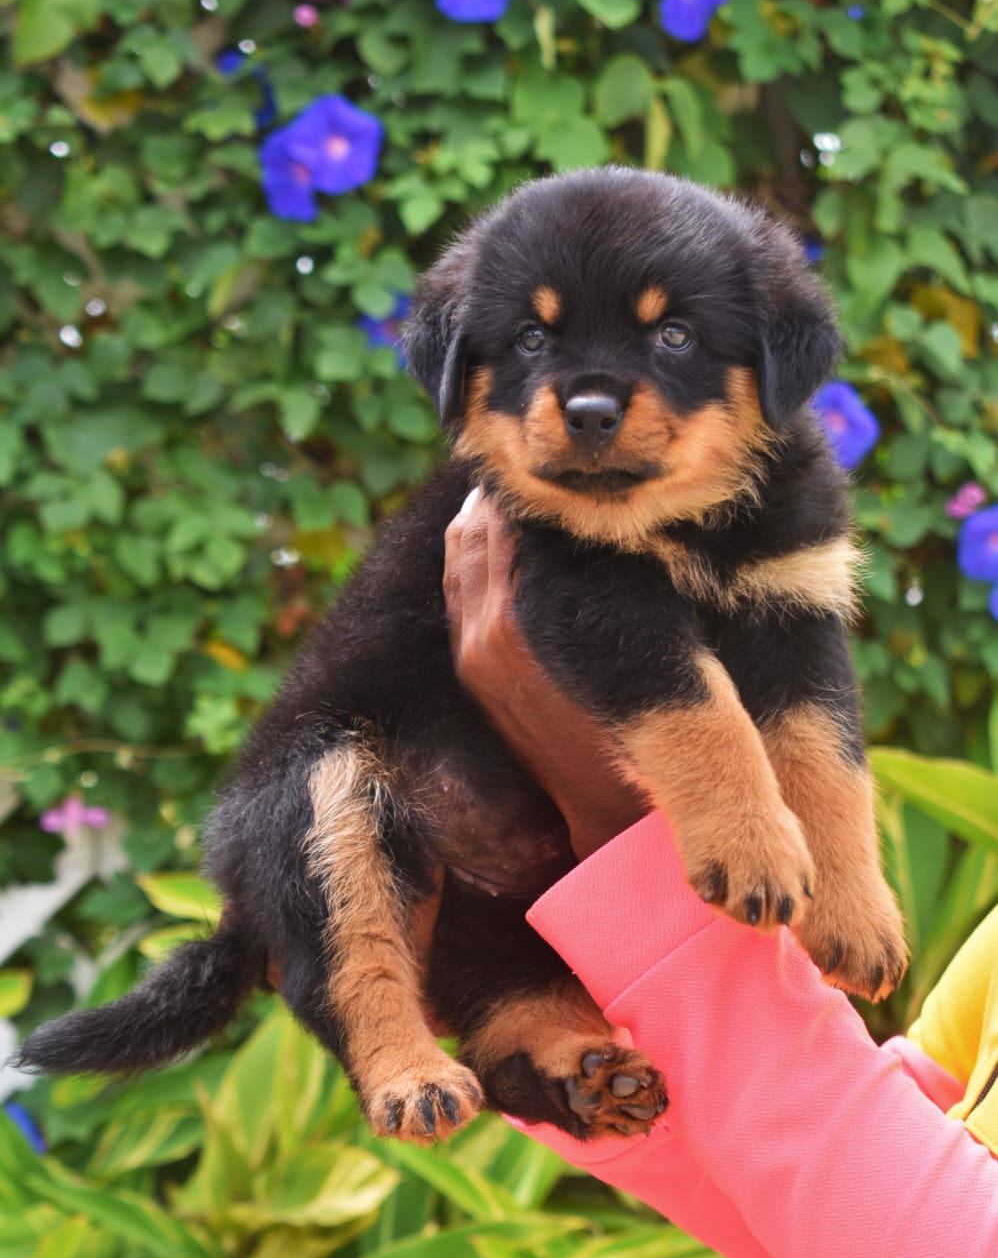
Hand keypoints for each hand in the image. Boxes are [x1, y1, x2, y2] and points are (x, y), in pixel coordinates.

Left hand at [443, 489, 645, 859]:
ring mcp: (472, 650)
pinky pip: (457, 588)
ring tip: (514, 482)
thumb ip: (608, 577)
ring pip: (459, 553)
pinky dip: (471, 550)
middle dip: (501, 489)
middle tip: (531, 454)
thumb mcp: (635, 641)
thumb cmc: (639, 724)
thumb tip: (597, 513)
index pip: (509, 520)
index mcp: (520, 619)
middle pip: (474, 527)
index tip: (548, 450)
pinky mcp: (471, 667)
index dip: (527, 480)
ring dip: (482, 514)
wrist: (606, 807)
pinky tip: (495, 530)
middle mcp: (484, 631)